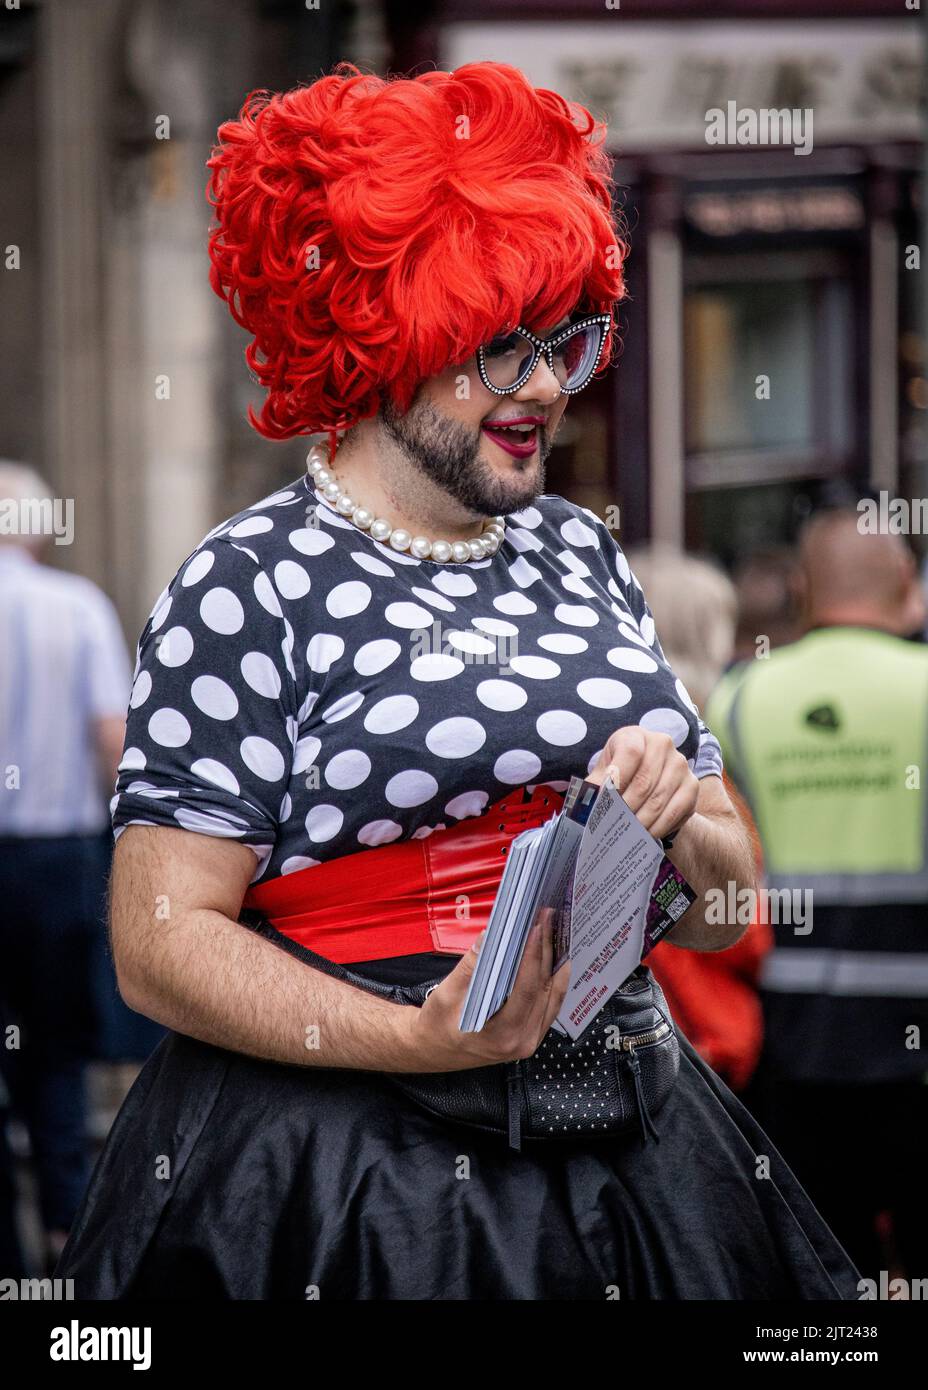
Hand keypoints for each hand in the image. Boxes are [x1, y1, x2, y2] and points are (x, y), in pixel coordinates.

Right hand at [396, 907, 569, 1072]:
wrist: (435, 1049)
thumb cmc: (437, 1025)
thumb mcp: (447, 994)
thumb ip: (471, 965)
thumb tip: (489, 936)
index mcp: (501, 1035)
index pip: (526, 989)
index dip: (533, 956)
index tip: (536, 928)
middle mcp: (521, 1040)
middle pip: (543, 989)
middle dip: (545, 950)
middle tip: (546, 919)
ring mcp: (530, 1039)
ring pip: (552, 994)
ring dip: (553, 961)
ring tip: (552, 931)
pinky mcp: (532, 1033)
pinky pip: (550, 1002)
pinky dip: (553, 978)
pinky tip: (551, 956)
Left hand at [587, 726, 698, 840]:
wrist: (650, 777)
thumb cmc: (621, 773)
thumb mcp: (605, 772)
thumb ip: (595, 786)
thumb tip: (583, 807)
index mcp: (635, 736)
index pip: (630, 753)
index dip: (617, 778)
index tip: (604, 801)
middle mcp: (662, 744)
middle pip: (644, 781)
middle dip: (626, 808)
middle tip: (614, 825)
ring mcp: (680, 764)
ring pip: (659, 799)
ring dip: (641, 821)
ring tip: (627, 833)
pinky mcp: (692, 785)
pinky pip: (675, 811)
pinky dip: (658, 826)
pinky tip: (645, 834)